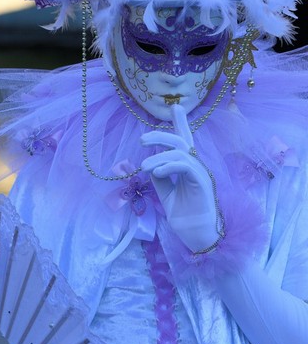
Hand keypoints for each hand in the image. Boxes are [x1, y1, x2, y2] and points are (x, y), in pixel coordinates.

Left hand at [140, 105, 220, 252]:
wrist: (197, 236)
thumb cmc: (184, 217)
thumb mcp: (166, 195)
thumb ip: (160, 178)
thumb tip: (149, 163)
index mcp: (187, 168)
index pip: (185, 141)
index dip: (181, 123)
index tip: (176, 107)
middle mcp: (196, 166)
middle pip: (181, 141)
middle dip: (161, 135)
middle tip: (142, 140)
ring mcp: (201, 173)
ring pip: (181, 152)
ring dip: (159, 157)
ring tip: (144, 168)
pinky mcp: (202, 182)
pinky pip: (185, 165)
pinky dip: (169, 166)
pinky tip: (157, 172)